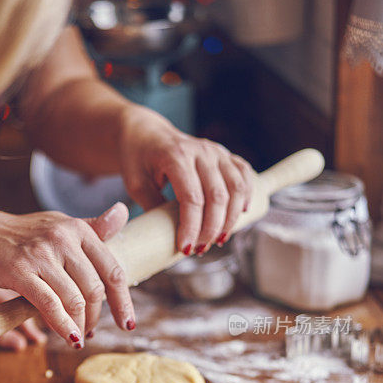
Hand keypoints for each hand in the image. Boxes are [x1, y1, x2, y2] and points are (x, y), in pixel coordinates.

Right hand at [0, 203, 134, 346]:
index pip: (113, 270)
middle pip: (95, 289)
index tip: (126, 323)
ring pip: (75, 300)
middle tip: (90, 331)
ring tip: (77, 336)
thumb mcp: (59, 226)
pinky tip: (69, 337)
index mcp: (78, 229)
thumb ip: (92, 227)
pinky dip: (63, 326)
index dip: (123, 302)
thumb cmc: (22, 234)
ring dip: (79, 325)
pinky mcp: (20, 272)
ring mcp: (42, 255)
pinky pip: (50, 305)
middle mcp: (63, 239)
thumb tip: (122, 213)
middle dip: (96, 317)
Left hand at [119, 106, 253, 254]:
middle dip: (211, 229)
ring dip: (231, 218)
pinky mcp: (225, 154)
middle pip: (217, 197)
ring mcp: (216, 151)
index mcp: (176, 156)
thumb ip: (152, 206)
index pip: (192, 198)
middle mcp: (201, 151)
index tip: (185, 248)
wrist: (146, 132)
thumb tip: (168, 236)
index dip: (191, 227)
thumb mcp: (135, 183)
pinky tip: (241, 214)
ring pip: (236, 188)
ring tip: (218, 239)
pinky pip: (245, 175)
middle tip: (200, 249)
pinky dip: (247, 196)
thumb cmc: (138, 158)